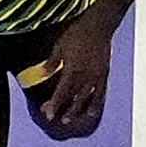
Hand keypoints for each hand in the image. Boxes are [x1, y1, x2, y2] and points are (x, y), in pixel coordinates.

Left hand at [32, 16, 116, 138]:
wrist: (98, 25)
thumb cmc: (77, 33)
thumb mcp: (60, 46)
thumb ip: (52, 62)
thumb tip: (42, 73)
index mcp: (72, 70)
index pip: (62, 92)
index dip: (55, 104)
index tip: (48, 114)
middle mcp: (85, 76)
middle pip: (73, 98)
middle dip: (65, 110)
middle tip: (59, 120)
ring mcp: (96, 76)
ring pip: (87, 98)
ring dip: (78, 110)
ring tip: (71, 120)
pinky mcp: (104, 74)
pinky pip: (100, 93)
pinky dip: (96, 103)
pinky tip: (92, 112)